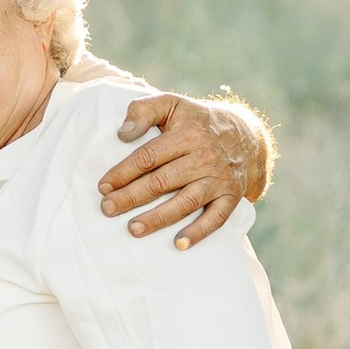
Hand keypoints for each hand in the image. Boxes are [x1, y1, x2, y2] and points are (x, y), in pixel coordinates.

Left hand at [99, 92, 259, 245]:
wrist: (246, 136)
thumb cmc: (197, 122)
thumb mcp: (172, 104)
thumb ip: (144, 110)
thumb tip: (122, 133)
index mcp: (187, 135)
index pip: (148, 157)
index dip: (123, 172)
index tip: (103, 187)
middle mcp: (204, 158)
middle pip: (162, 182)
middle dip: (131, 197)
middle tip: (107, 209)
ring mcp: (218, 179)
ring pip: (185, 202)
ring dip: (158, 218)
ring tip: (133, 229)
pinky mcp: (230, 197)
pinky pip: (216, 218)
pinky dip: (199, 232)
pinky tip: (179, 244)